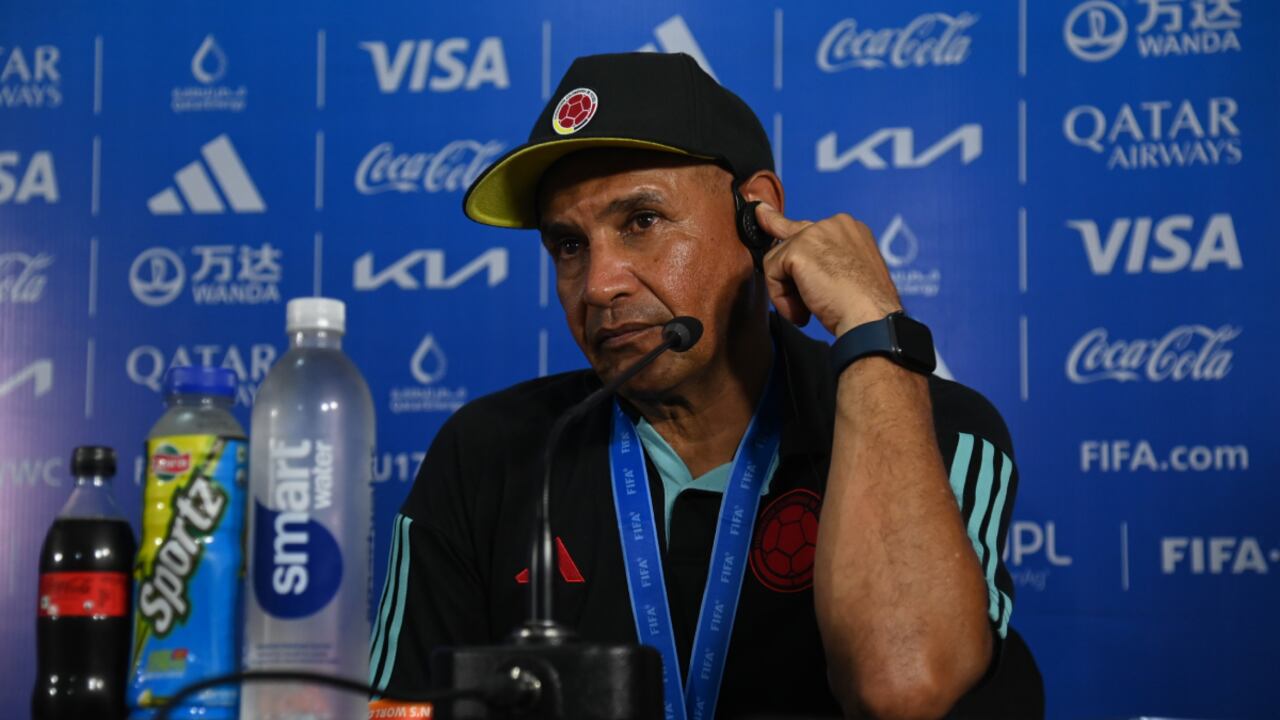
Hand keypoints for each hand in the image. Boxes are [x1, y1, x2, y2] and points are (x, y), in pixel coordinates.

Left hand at [754, 203, 903, 336]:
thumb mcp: (851, 276)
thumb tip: (797, 268)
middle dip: (784, 269)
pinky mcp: (798, 249)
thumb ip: (828, 263)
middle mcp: (833, 224)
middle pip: (791, 241)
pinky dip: (780, 297)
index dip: (792, 237)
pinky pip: (772, 272)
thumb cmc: (866, 307)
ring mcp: (815, 233)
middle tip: (785, 287)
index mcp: (850, 230)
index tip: (762, 213)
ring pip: (779, 260)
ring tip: (806, 312)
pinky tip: (801, 312)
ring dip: (787, 292)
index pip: (811, 229)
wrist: (870, 317)